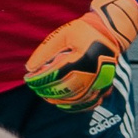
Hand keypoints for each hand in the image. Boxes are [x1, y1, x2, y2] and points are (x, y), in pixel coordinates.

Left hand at [23, 0, 137, 109]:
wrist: (109, 33)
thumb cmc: (83, 31)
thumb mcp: (62, 34)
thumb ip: (45, 51)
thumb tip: (29, 68)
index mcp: (84, 58)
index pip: (57, 73)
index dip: (40, 78)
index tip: (28, 78)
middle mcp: (95, 73)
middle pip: (66, 89)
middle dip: (46, 90)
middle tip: (34, 87)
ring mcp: (102, 82)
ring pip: (76, 99)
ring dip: (58, 99)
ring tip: (45, 94)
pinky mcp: (105, 87)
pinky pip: (89, 103)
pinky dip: (74, 105)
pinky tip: (61, 103)